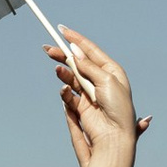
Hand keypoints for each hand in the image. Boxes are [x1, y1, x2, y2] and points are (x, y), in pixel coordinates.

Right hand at [52, 27, 149, 166]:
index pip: (91, 51)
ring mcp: (90, 93)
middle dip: (63, 55)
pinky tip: (64, 90)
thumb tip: (75, 51)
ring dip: (64, 72)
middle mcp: (100, 80)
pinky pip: (68, 94)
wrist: (114, 136)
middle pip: (78, 62)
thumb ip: (89, 66)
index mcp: (111, 71)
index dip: (76, 40)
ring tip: (57, 69)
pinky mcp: (81, 107)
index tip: (61, 30)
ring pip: (71, 77)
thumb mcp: (106, 80)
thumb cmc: (118, 108)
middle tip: (48, 48)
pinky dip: (65, 91)